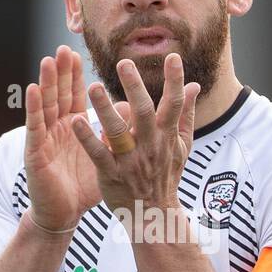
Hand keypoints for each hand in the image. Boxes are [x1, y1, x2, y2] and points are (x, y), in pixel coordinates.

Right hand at [23, 45, 102, 230]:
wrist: (64, 214)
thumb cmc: (83, 187)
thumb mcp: (105, 156)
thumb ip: (117, 132)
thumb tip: (131, 108)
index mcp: (73, 128)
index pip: (73, 96)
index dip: (74, 76)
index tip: (76, 54)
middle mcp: (57, 129)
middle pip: (58, 95)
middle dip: (60, 72)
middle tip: (63, 49)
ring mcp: (44, 139)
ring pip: (45, 106)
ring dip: (46, 83)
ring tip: (48, 61)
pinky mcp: (35, 152)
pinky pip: (35, 127)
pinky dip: (33, 108)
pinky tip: (32, 89)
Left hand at [71, 53, 200, 218]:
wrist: (154, 214)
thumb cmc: (165, 175)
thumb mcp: (182, 145)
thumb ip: (186, 113)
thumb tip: (195, 85)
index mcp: (166, 135)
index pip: (173, 103)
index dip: (174, 80)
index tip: (172, 56)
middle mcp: (149, 145)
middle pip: (143, 111)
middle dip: (134, 86)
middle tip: (124, 62)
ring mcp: (130, 160)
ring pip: (118, 131)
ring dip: (105, 108)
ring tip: (93, 86)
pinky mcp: (111, 174)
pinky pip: (98, 154)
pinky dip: (87, 137)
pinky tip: (76, 120)